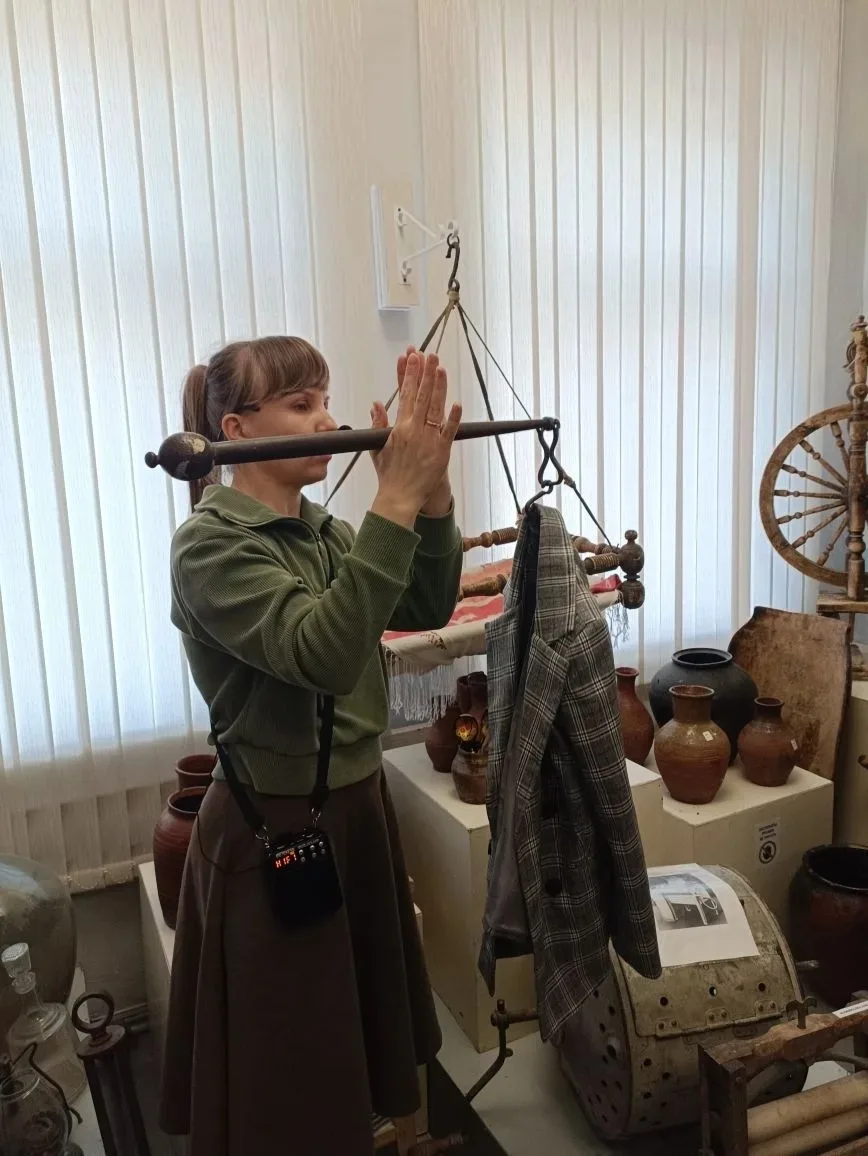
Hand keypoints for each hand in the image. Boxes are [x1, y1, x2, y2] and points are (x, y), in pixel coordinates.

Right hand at [370, 350, 460, 527]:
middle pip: (421, 396)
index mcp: (399, 428)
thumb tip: (376, 404)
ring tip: (441, 368)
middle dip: (425, 373)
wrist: (399, 497)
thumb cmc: (389, 474)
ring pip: (436, 409)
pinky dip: (453, 417)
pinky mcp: (442, 452)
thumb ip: (378, 424)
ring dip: (439, 387)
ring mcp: (429, 440)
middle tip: (429, 354)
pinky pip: (449, 431)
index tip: (412, 358)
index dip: (409, 375)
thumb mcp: (377, 448)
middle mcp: (414, 430)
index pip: (405, 395)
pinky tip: (456, 403)